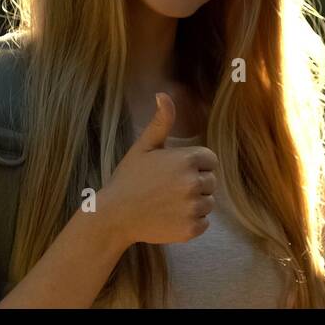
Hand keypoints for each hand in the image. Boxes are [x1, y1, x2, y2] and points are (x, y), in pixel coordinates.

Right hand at [102, 92, 216, 245]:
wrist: (113, 216)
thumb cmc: (129, 179)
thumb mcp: (144, 147)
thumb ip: (161, 122)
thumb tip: (164, 94)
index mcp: (188, 159)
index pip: (210, 160)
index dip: (194, 165)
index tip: (174, 172)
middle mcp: (194, 182)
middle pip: (211, 182)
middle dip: (194, 184)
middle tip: (168, 189)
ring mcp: (193, 207)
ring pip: (208, 203)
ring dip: (193, 204)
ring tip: (168, 203)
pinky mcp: (191, 229)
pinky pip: (203, 223)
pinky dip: (191, 222)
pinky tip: (170, 217)